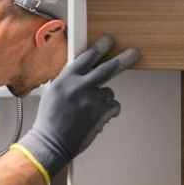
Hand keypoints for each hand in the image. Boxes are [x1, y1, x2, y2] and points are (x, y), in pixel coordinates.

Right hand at [16, 35, 138, 179]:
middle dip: (123, 60)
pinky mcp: (100, 112)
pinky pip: (114, 106)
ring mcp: (91, 99)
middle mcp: (79, 86)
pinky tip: (98, 118)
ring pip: (109, 92)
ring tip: (90, 111)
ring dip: (104, 100)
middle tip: (133, 54)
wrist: (51, 143)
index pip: (86, 57)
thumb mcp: (53, 93)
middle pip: (107, 68)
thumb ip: (69, 81)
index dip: (99, 47)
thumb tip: (84, 73)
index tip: (108, 40)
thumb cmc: (50, 121)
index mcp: (65, 79)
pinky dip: (109, 112)